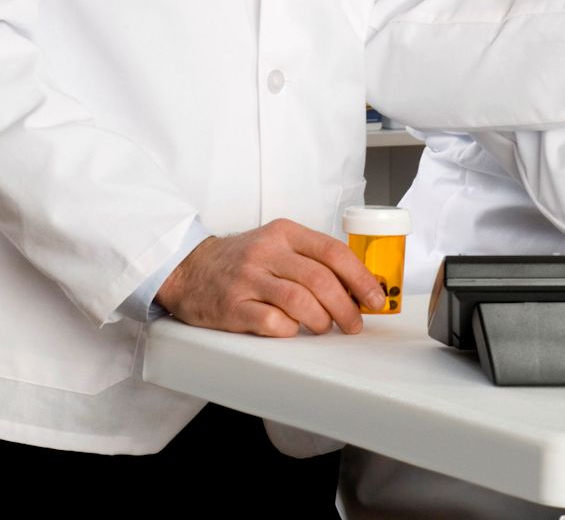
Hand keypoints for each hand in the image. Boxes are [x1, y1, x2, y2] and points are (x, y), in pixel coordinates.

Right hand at [154, 219, 385, 336]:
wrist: (188, 270)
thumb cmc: (241, 261)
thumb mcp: (276, 244)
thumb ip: (311, 259)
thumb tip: (356, 287)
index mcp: (284, 233)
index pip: (333, 252)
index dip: (360, 278)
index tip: (375, 298)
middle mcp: (266, 252)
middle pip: (320, 279)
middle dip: (346, 307)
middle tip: (354, 324)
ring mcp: (248, 279)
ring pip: (299, 301)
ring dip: (321, 320)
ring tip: (324, 328)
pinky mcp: (232, 306)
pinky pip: (271, 322)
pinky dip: (289, 330)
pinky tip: (291, 331)